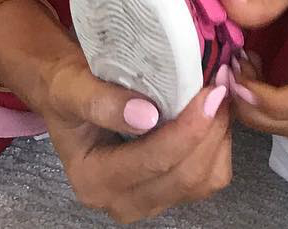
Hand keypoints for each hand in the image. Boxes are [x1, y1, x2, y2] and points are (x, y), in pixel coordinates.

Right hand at [30, 47, 232, 223]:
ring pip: (202, 182)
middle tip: (222, 86)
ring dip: (218, 139)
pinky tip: (214, 113)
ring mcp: (146, 200)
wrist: (66, 94)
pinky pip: (207, 177)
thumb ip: (100, 102)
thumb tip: (145, 116)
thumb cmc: (65, 87)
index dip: (187, 129)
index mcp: (94, 181)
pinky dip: (218, 145)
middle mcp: (120, 200)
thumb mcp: (71, 87)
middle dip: (210, 132)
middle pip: (183, 178)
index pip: (152, 162)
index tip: (210, 92)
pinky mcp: (166, 189)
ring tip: (220, 95)